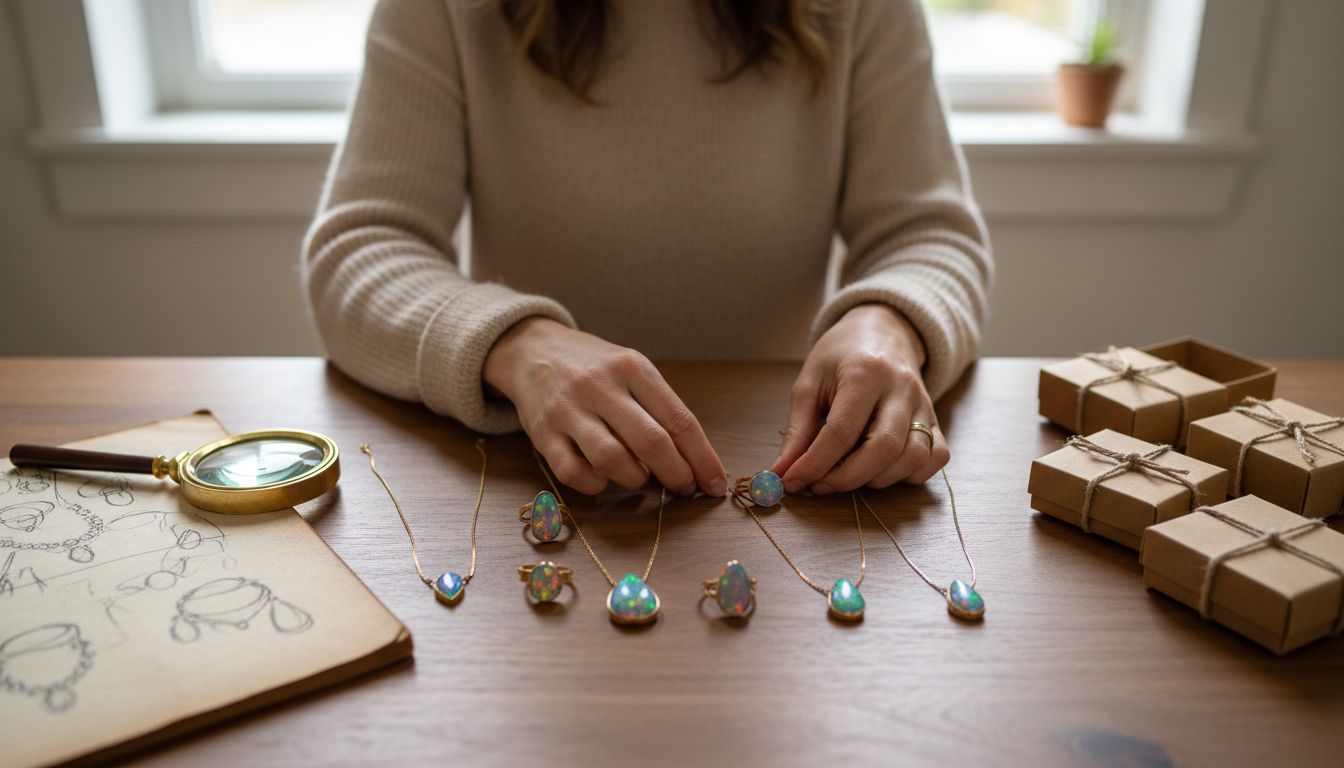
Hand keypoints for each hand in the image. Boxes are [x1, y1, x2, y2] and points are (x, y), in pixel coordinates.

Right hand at [484, 317, 726, 496]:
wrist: (532, 350)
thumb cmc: (595, 367)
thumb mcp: (632, 370)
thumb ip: (660, 408)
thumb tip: (694, 461)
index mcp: (632, 367)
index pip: (679, 420)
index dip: (702, 458)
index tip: (715, 484)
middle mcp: (600, 386)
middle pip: (651, 442)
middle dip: (676, 474)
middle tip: (684, 489)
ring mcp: (568, 409)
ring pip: (612, 459)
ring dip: (635, 479)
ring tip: (640, 477)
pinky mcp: (541, 433)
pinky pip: (573, 472)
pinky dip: (596, 484)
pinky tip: (603, 478)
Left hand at [772, 303, 948, 493]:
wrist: (882, 331)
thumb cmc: (840, 356)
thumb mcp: (809, 383)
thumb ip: (798, 430)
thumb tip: (783, 473)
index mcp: (865, 372)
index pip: (841, 431)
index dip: (814, 464)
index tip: (793, 481)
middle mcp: (901, 388)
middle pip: (883, 448)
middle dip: (847, 478)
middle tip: (819, 484)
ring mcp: (924, 404)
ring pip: (914, 457)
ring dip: (878, 479)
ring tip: (848, 475)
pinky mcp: (937, 419)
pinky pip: (936, 457)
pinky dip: (911, 474)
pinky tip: (883, 470)